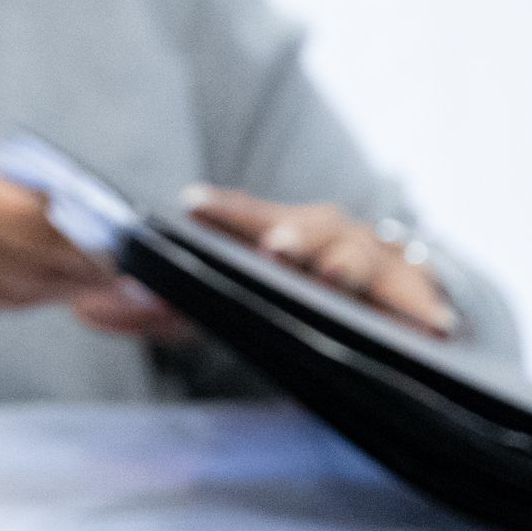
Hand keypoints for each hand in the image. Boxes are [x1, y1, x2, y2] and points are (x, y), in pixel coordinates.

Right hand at [0, 11, 114, 339]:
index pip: (57, 219)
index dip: (92, 221)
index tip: (112, 216)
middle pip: (57, 265)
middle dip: (90, 258)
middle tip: (116, 249)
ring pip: (28, 294)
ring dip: (58, 282)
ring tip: (87, 270)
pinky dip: (11, 297)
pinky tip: (17, 281)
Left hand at [180, 185, 459, 335]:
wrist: (383, 288)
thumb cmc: (297, 290)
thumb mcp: (238, 294)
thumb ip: (168, 307)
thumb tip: (97, 308)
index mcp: (279, 229)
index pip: (244, 216)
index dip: (220, 210)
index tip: (192, 205)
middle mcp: (327, 233)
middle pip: (311, 231)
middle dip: (292, 240)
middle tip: (278, 251)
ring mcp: (373, 255)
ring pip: (363, 257)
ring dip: (351, 268)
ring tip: (340, 280)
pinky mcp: (413, 284)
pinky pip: (419, 295)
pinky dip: (425, 308)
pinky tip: (434, 325)